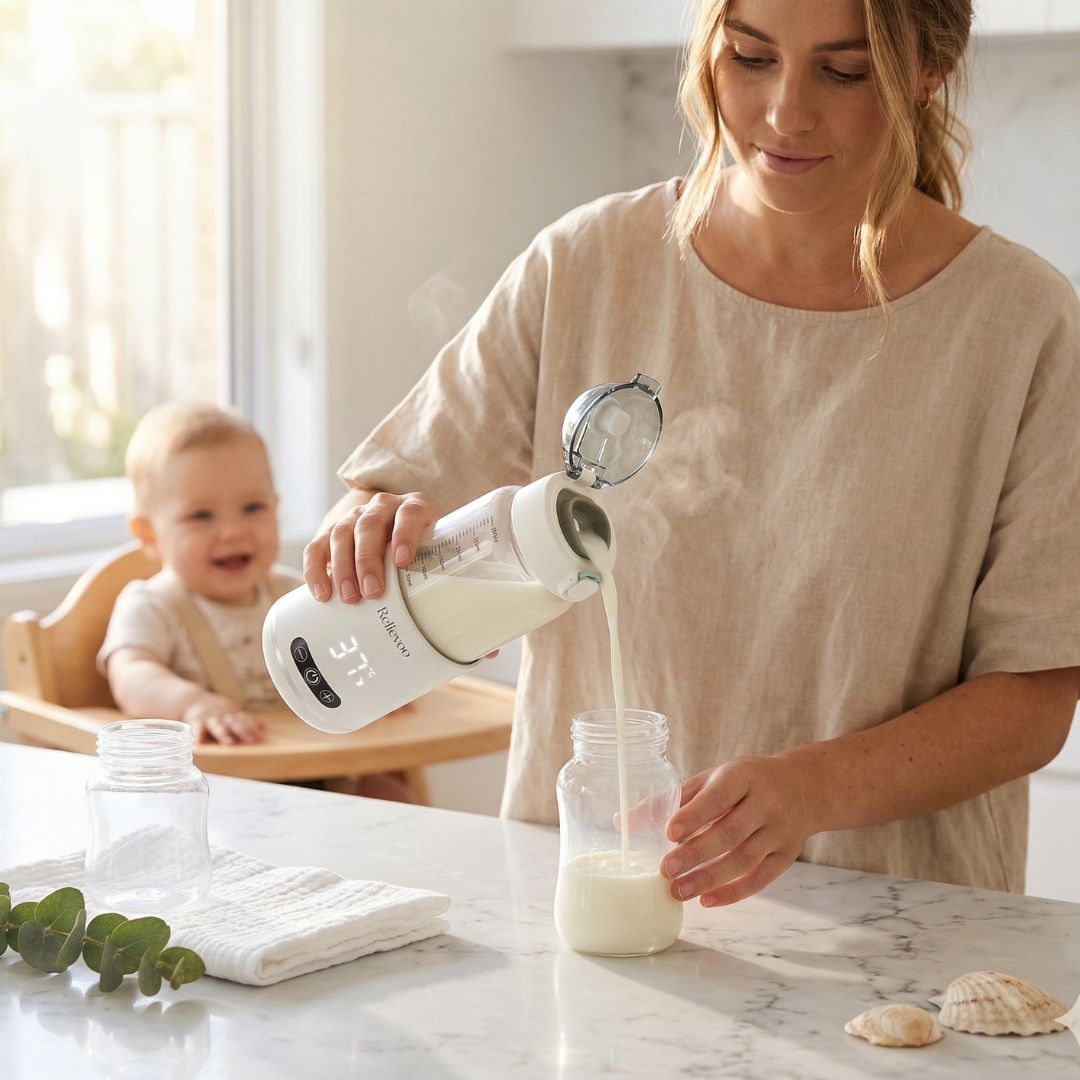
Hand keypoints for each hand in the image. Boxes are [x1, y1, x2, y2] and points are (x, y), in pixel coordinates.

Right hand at [181, 693, 264, 745]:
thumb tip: (263, 726)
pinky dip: (198, 734)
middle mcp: (223, 716)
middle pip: (234, 724)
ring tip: (229, 742)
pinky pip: (197, 728)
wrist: (192, 700)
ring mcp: (209, 718)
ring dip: (223, 733)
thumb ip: (245, 720)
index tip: (261, 737)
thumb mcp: (231, 713)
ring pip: (217, 726)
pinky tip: (199, 743)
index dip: (252, 728)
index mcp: (232, 715)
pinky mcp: (195, 721)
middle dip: (243, 731)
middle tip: (252, 740)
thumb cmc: (216, 712)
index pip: (245, 721)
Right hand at [304, 491, 438, 603]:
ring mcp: (355, 515)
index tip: (402, 561)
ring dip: (343, 568)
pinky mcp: (332, 530)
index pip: (409, 513)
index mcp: (413, 506)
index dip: (405, 535)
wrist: (398, 527)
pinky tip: (322, 592)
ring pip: (341, 534)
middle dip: (368, 560)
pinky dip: (316, 570)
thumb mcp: (433, 548)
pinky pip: (317, 546)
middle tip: (372, 591)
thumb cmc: (420, 545)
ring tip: (350, 597)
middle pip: (369, 526)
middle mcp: (382, 506)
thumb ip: (432, 564)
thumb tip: (435, 602)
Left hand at [660, 755, 819, 906]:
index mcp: (743, 776)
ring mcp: (779, 832)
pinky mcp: (786, 856)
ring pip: (744, 860)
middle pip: (731, 832)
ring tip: (678, 891)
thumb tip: (624, 822)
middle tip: (666, 869)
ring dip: (710, 879)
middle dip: (697, 853)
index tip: (669, 833)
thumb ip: (674, 798)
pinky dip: (733, 893)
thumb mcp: (714, 778)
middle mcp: (766, 803)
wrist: (803, 788)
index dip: (695, 815)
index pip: (719, 796)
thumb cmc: (745, 782)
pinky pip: (760, 879)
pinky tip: (706, 901)